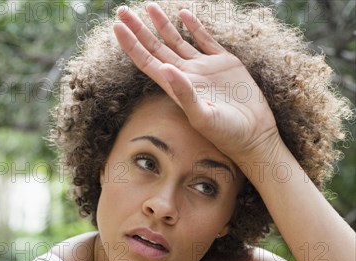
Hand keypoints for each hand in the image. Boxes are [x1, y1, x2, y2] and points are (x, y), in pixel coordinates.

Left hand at [113, 2, 279, 165]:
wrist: (254, 135)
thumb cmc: (227, 134)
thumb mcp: (204, 117)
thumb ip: (185, 94)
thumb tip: (166, 69)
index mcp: (177, 88)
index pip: (148, 63)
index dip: (132, 45)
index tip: (117, 26)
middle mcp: (188, 76)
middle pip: (157, 48)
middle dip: (139, 30)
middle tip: (122, 11)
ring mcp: (205, 68)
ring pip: (178, 41)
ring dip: (162, 24)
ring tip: (148, 6)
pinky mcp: (225, 63)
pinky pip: (205, 40)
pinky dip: (195, 26)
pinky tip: (183, 13)